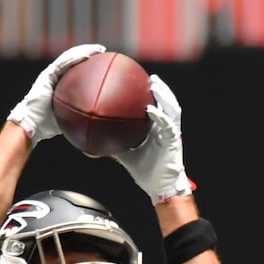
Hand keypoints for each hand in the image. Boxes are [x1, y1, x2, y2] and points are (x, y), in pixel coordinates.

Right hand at [7, 43, 105, 144]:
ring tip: (98, 49)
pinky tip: (87, 56)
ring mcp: (49, 74)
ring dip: (84, 51)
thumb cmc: (47, 126)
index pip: (74, 67)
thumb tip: (95, 119)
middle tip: (102, 50)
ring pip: (69, 57)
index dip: (86, 61)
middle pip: (72, 58)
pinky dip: (75, 58)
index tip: (101, 59)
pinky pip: (63, 64)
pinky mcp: (46, 76)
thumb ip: (78, 113)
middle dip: (88, 52)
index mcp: (58, 83)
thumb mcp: (68, 117)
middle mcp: (53, 75)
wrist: (31, 125)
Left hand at [110, 75, 192, 203]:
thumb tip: (91, 141)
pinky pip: (167, 126)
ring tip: (154, 84)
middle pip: (167, 102)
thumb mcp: (125, 154)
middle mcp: (166, 127)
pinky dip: (159, 116)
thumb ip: (112, 144)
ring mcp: (171, 133)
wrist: (159, 187)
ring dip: (164, 95)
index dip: (151, 94)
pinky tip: (150, 109)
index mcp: (157, 128)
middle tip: (150, 77)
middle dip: (160, 88)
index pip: (157, 106)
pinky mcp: (172, 141)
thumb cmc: (145, 171)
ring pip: (172, 108)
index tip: (141, 81)